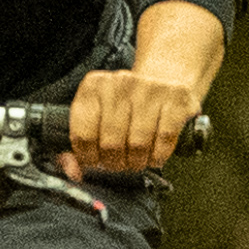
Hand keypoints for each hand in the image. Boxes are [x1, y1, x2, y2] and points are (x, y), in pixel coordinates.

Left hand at [68, 58, 207, 176]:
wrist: (165, 77)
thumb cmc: (128, 103)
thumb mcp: (98, 114)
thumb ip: (80, 143)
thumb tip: (73, 171)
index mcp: (93, 86)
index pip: (82, 134)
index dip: (88, 157)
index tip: (95, 161)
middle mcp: (119, 83)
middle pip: (111, 143)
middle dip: (114, 163)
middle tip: (119, 164)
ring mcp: (149, 89)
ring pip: (138, 144)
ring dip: (137, 162)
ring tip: (136, 160)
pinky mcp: (175, 98)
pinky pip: (164, 139)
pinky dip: (158, 155)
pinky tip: (154, 154)